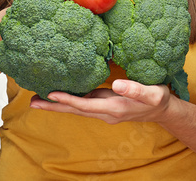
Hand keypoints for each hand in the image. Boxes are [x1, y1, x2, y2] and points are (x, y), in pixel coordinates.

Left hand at [29, 79, 172, 124]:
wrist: (163, 110)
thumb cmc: (158, 99)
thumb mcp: (152, 93)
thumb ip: (135, 89)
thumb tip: (116, 85)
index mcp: (114, 108)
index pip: (85, 105)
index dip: (68, 99)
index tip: (51, 93)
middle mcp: (105, 111)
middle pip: (74, 110)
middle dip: (54, 106)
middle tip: (32, 102)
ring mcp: (103, 108)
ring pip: (76, 107)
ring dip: (58, 104)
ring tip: (38, 99)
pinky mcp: (104, 103)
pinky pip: (83, 102)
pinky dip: (69, 99)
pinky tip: (59, 93)